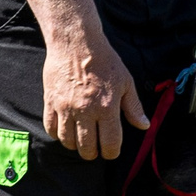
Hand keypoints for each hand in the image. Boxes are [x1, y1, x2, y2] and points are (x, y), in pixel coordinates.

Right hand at [43, 27, 148, 160]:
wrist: (76, 42)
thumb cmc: (104, 60)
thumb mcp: (126, 81)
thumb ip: (133, 107)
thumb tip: (144, 126)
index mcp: (107, 107)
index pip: (110, 143)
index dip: (112, 153)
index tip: (111, 151)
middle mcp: (85, 111)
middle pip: (87, 148)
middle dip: (93, 153)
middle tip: (96, 149)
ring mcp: (65, 107)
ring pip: (67, 141)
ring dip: (75, 145)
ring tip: (80, 140)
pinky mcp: (50, 102)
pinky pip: (51, 128)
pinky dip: (57, 134)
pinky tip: (65, 130)